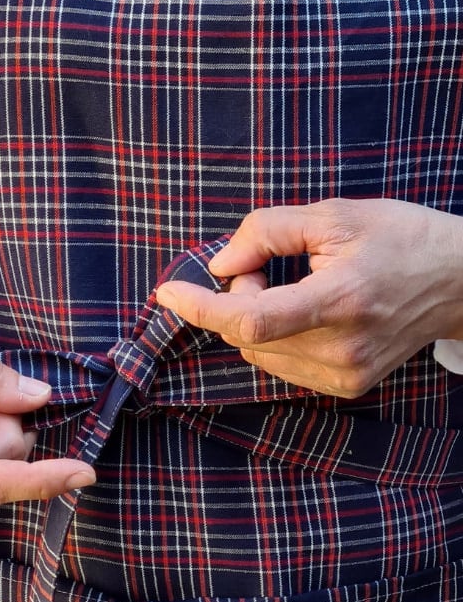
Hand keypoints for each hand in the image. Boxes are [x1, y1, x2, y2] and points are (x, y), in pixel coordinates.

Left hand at [155, 199, 462, 398]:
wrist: (459, 281)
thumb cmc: (399, 237)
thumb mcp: (333, 215)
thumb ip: (266, 232)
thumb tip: (218, 266)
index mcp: (341, 300)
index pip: (251, 319)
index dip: (200, 307)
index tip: (167, 291)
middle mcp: (343, 348)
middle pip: (246, 334)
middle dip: (237, 296)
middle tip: (265, 267)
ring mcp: (346, 374)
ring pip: (256, 352)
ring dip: (253, 318)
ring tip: (295, 287)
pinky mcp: (347, 386)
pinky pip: (278, 363)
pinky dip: (271, 337)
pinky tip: (303, 312)